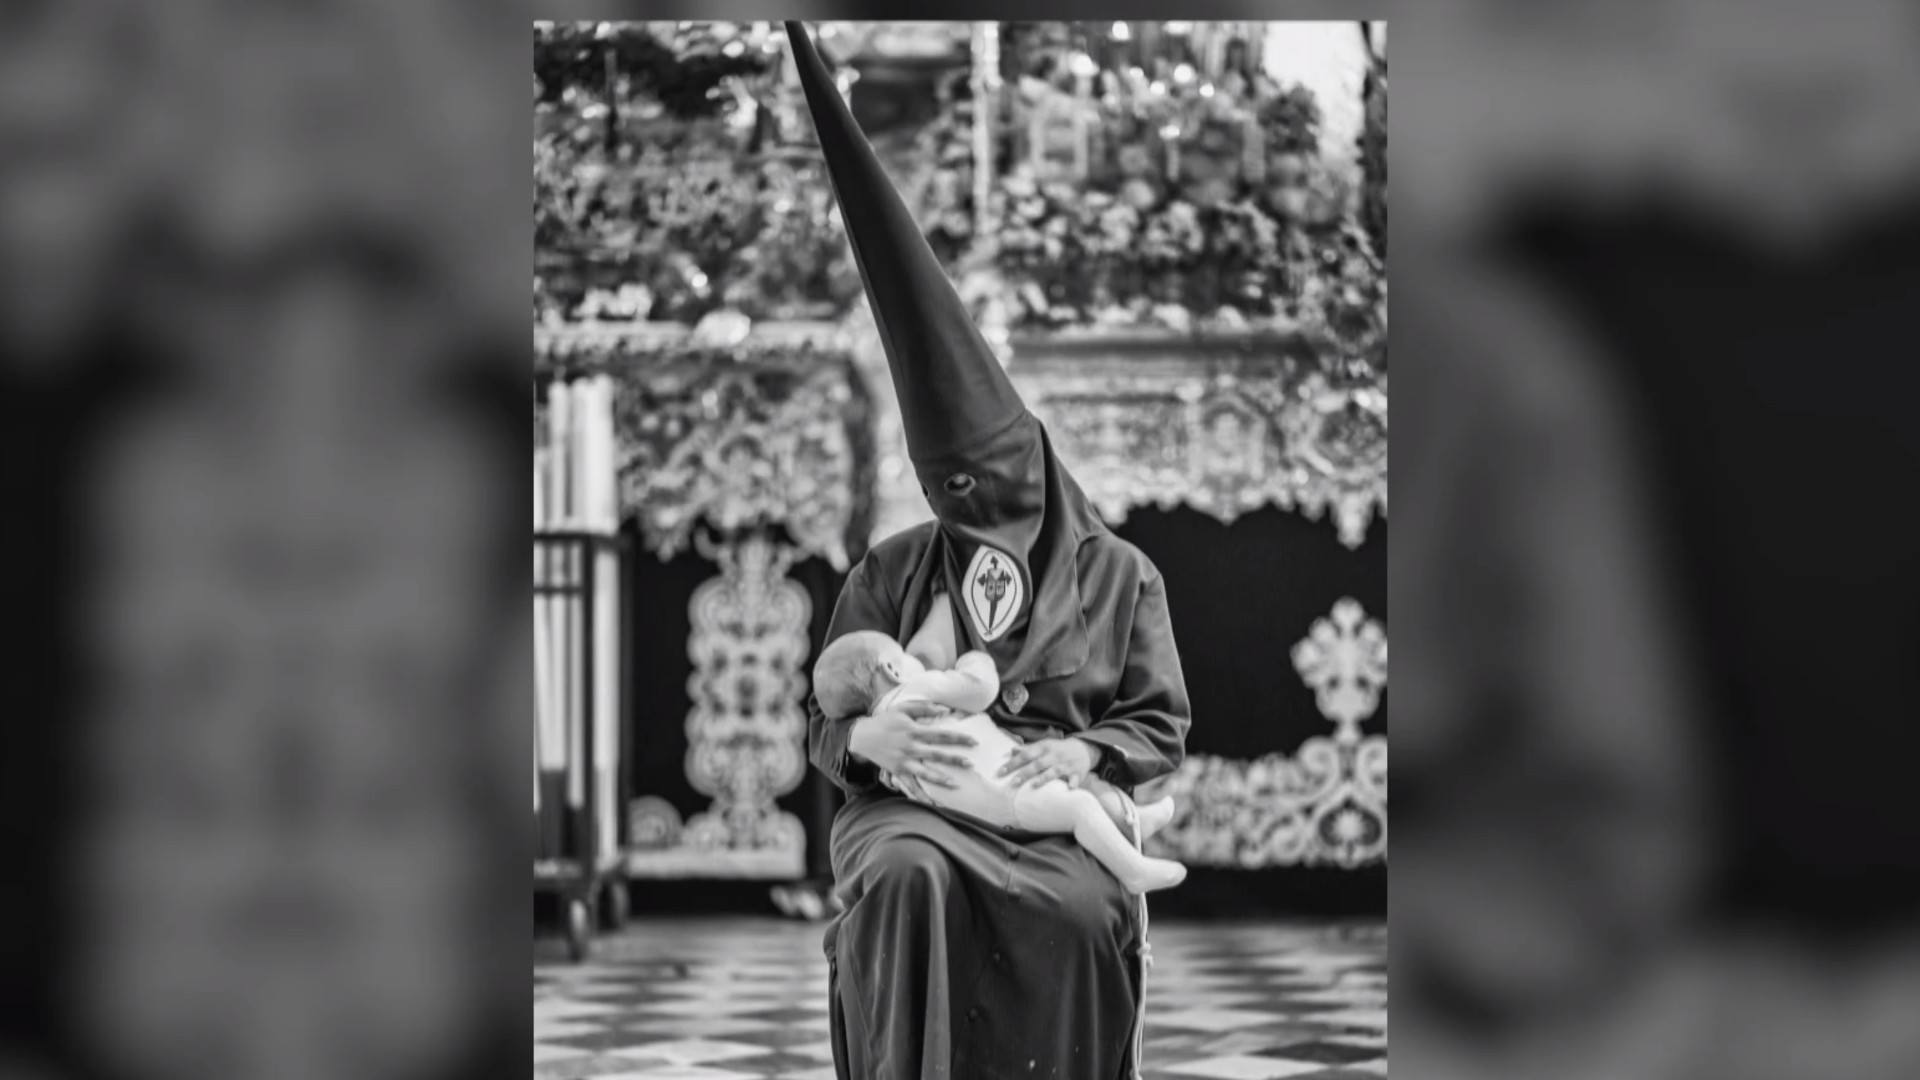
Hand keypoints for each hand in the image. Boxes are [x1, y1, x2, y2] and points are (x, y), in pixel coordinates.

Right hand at [848, 702, 976, 790]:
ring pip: (925, 773)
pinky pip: (910, 786)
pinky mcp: (898, 772)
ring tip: (956, 785)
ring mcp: (904, 762)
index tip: (974, 742)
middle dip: (955, 760)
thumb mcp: (903, 708)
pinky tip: (932, 804)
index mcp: (914, 731)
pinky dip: (920, 796)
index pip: (942, 735)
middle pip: (937, 755)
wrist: (862, 736)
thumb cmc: (885, 720)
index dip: (959, 739)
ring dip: (941, 779)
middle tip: (971, 765)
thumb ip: (925, 708)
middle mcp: (910, 748)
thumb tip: (946, 710)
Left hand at [998, 735, 1098, 789]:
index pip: (1026, 755)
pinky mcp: (1077, 772)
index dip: (1013, 763)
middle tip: (1013, 783)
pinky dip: (1073, 783)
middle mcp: (1054, 755)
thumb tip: (1010, 750)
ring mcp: (1066, 764)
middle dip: (1025, 773)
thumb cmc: (1058, 749)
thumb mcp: (1043, 746)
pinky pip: (1075, 778)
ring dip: (1044, 778)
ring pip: (1054, 771)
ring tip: (1034, 785)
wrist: (1083, 749)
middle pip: (1037, 764)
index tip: (1001, 772)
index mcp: (1044, 747)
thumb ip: (1027, 749)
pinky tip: (1070, 788)